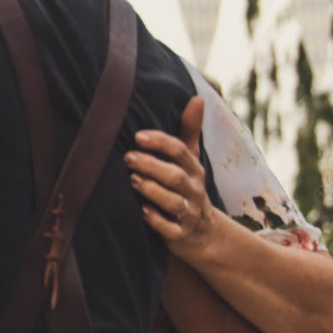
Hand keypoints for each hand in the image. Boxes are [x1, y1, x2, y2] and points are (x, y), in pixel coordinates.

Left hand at [126, 96, 212, 258]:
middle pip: (176, 176)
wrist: (204, 233)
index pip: (181, 151)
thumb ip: (189, 131)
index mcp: (194, 169)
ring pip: (174, 202)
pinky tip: (143, 212)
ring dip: (153, 191)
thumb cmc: (189, 188)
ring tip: (133, 181)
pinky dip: (157, 221)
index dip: (161, 143)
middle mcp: (193, 189)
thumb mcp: (191, 160)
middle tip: (128, 157)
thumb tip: (197, 98)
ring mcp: (188, 212)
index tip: (138, 136)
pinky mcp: (180, 234)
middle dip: (153, 166)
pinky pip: (170, 228)